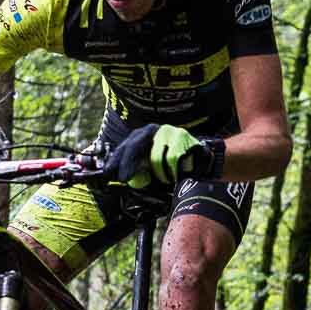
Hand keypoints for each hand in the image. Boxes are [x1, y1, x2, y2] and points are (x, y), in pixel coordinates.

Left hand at [108, 124, 222, 188]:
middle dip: (129, 165)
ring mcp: (169, 132)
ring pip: (155, 158)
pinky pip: (172, 161)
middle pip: (135, 146)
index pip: (125, 146)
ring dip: (160, 174)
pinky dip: (174, 172)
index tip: (108, 174)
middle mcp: (154, 130)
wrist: (202, 158)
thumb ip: (137, 172)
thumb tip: (120, 179)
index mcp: (143, 135)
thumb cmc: (173, 166)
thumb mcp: (151, 167)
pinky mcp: (183, 138)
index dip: (116, 161)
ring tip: (168, 177)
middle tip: (124, 179)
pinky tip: (179, 172)